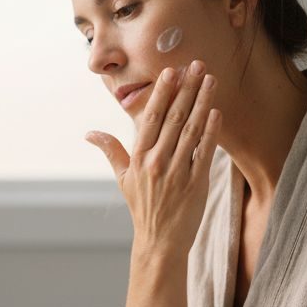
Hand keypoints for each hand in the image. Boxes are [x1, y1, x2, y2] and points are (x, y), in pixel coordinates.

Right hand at [86, 61, 221, 257]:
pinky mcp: (196, 183)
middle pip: (174, 118)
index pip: (151, 118)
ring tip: (210, 79)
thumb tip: (89, 133)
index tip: (171, 71)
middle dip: (186, 88)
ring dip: (202, 102)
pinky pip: (204, 151)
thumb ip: (111, 151)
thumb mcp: (123, 179)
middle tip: (196, 64)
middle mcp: (156, 162)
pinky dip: (211, 131)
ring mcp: (177, 172)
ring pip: (191, 130)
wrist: (160, 242)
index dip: (162, 93)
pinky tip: (216, 112)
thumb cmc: (142, 208)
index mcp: (138, 158)